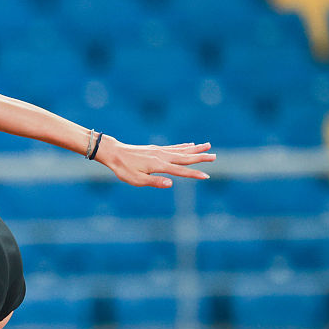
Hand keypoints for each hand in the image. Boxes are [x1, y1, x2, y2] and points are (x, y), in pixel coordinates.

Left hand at [96, 137, 215, 187]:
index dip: (194, 174)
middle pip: (185, 157)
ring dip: (195, 149)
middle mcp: (162, 156)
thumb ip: (155, 182)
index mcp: (159, 165)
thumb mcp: (137, 180)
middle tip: (215, 157)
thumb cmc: (124, 169)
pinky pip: (173, 147)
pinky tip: (190, 144)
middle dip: (200, 158)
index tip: (207, 176)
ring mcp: (159, 151)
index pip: (180, 171)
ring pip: (181, 150)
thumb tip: (171, 184)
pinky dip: (183, 146)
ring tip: (208, 146)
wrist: (114, 153)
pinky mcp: (155, 148)